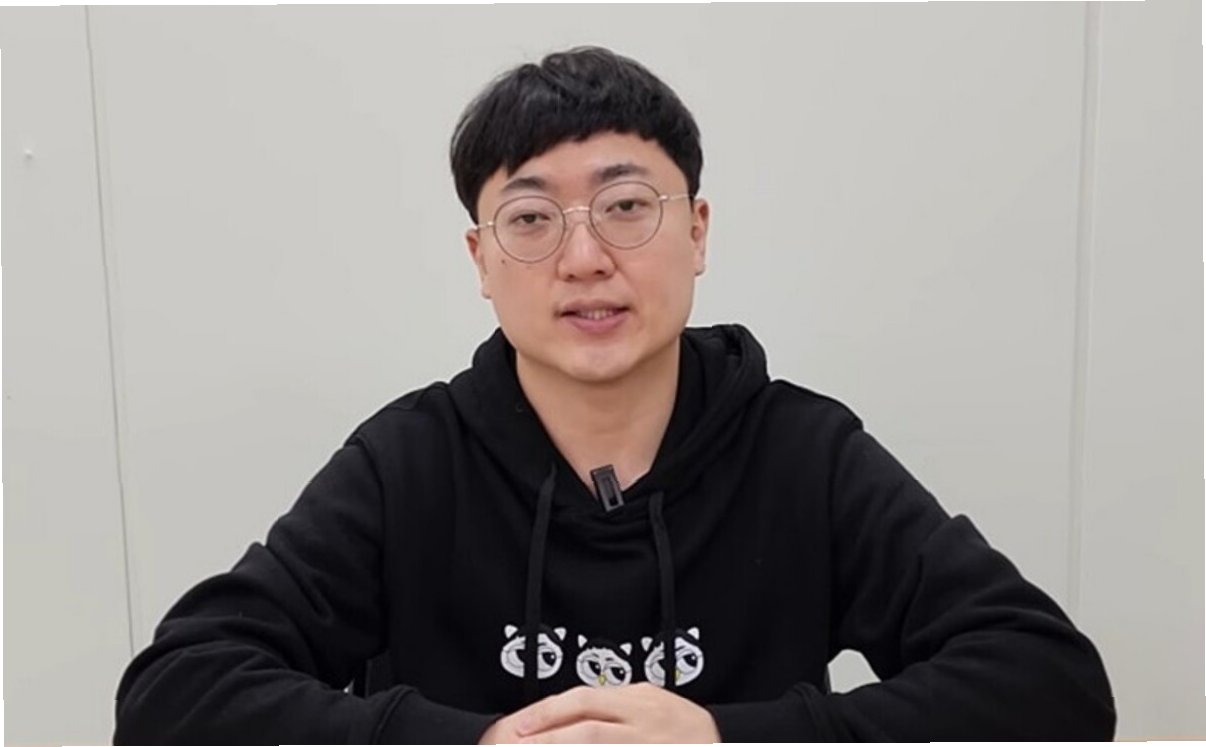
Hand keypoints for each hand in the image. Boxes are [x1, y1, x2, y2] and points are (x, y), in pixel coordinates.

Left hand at [479, 683, 719, 743]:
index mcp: (642, 700)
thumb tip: (571, 711)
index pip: (585, 700)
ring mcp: (652, 744)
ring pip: (596, 744)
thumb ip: (619, 706)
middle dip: (546, 736)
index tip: (518, 727)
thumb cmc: (687, 735)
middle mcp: (648, 721)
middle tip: (516, 745)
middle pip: (586, 725)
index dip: (547, 713)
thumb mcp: (655, 706)